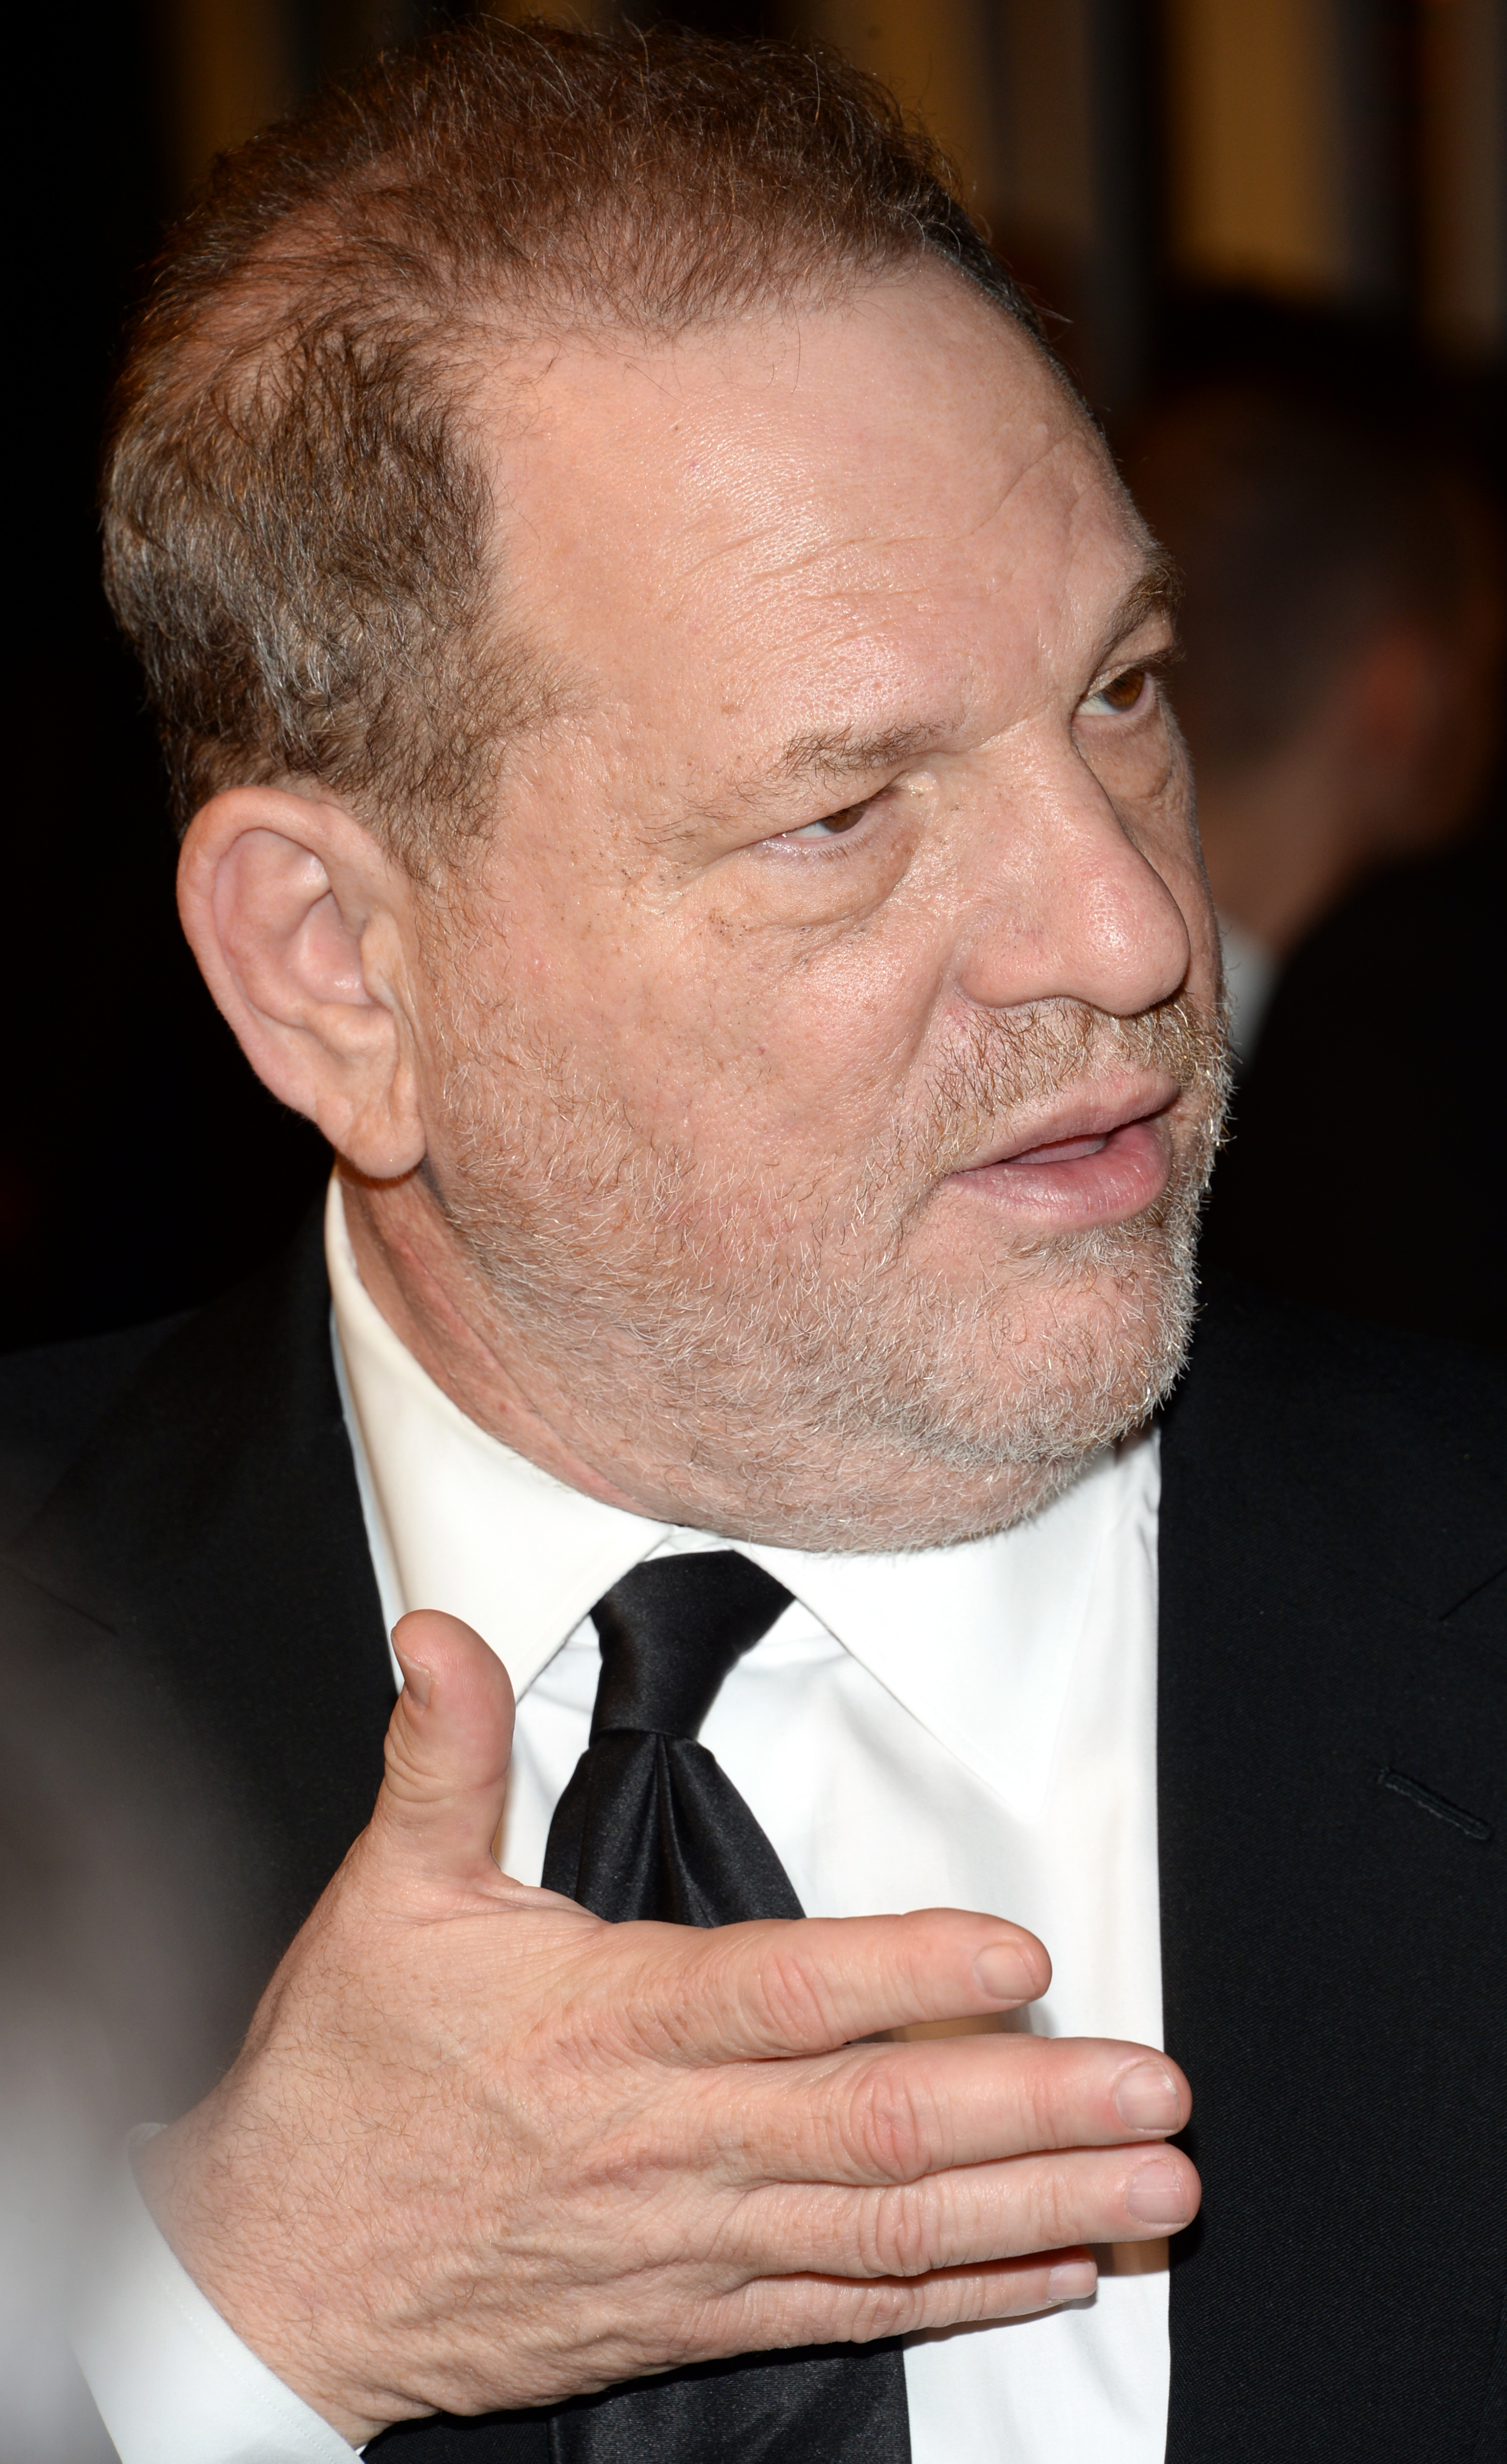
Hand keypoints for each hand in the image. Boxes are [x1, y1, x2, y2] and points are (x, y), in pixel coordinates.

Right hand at [138, 1611, 1199, 2441]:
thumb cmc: (341, 2086)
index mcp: (612, 2026)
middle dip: (1036, 2109)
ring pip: (891, 2229)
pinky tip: (1054, 2272)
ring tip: (1154, 2190)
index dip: (910, 1969)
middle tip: (1158, 2093)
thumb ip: (437, 1758)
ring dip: (1036, 2208)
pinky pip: (849, 2307)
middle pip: (880, 2125)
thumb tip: (436, 1631)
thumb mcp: (382, 1896)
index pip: (786, 1992)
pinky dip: (961, 2296)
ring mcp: (694, 2240)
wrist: (274, 2276)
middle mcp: (672, 2142)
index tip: (1023, 1953)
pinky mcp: (696, 2310)